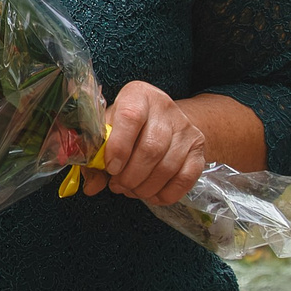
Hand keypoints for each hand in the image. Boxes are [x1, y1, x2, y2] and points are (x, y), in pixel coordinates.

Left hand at [83, 80, 207, 206]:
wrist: (165, 121)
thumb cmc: (129, 126)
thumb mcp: (108, 130)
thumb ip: (96, 156)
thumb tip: (91, 187)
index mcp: (137, 95)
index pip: (130, 117)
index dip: (119, 147)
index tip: (111, 168)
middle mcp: (165, 107)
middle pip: (151, 148)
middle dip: (130, 176)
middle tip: (118, 185)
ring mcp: (186, 128)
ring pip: (167, 167)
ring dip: (145, 187)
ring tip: (131, 190)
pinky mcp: (198, 148)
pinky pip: (184, 179)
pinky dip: (165, 193)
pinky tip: (151, 194)